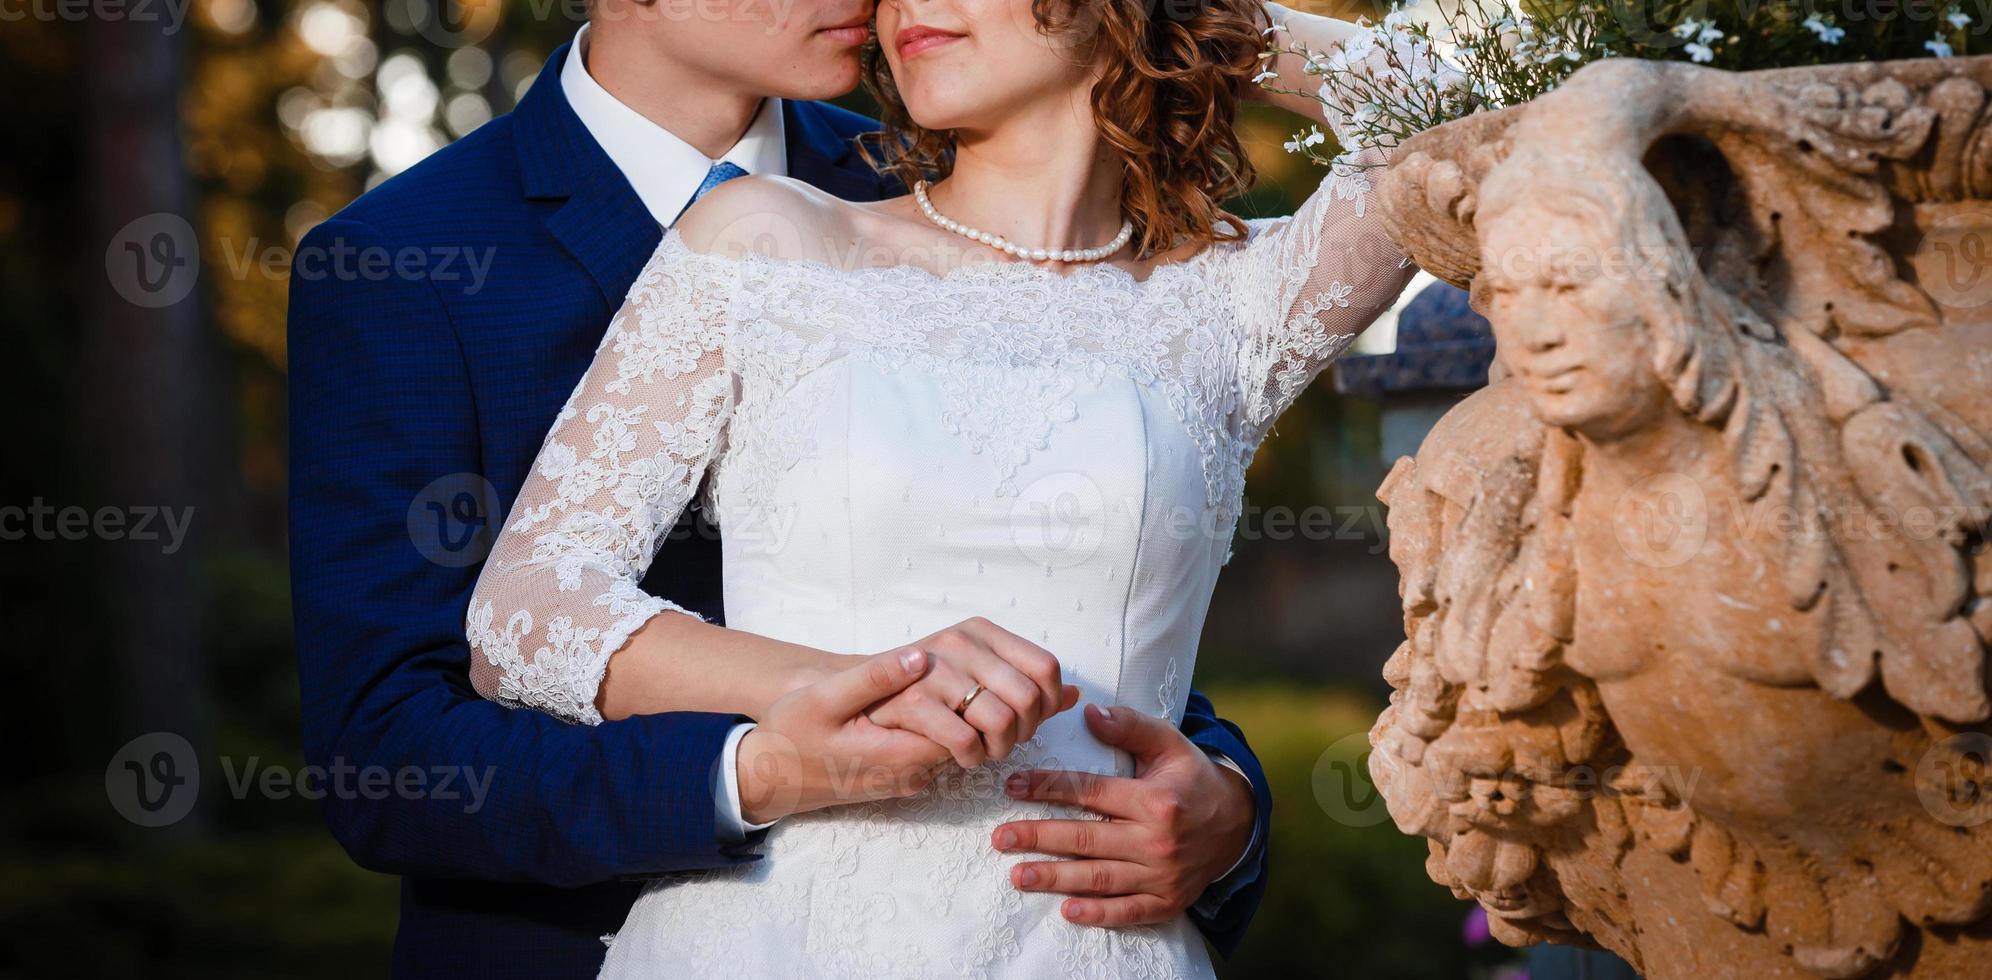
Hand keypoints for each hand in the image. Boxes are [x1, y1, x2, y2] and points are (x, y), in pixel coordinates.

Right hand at [735, 649, 952, 823]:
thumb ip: (873, 678)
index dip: (968, 697)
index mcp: (899, 756)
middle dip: (964, 702)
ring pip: (952, 744)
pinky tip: (913, 698)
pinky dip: (934, 724)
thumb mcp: (824, 698)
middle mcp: (911, 775)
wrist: (768, 779)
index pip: (966, 731)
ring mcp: (907, 779)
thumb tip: (920, 656)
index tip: (956, 666)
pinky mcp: (899, 777)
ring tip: (932, 678)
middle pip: (966, 738)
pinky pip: (932, 749)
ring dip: (949, 712)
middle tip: (951, 665)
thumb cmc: (790, 736)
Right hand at [864, 617, 1077, 768]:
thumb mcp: (976, 675)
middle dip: (1023, 732)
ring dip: (998, 749)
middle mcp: (960, 643)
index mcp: (980, 632)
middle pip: (1028, 698)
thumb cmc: (926, 689)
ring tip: (983, 749)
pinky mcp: (914, 703)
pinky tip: (961, 756)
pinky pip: (967, 741)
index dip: (1047, 703)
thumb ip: (1024, 683)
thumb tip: (1075, 694)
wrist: (858, 696)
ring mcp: (935, 671)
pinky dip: (971, 758)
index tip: (1029, 720)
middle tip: (1003, 740)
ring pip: (1001, 721)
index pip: (1045, 667)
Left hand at [991, 703, 1255, 926]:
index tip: (1014, 785)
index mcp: (1155, 800)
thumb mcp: (1170, 743)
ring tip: (1016, 875)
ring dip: (1055, 878)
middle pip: (1087, 839)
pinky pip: (1129, 911)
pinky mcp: (1167, 901)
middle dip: (1038, 838)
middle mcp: (1157, 840)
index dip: (1048, 788)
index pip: (1090, 792)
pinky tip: (1067, 911)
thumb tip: (1089, 713)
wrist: (1237, 823)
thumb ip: (1130, 727)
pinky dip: (1099, 914)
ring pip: (1100, 878)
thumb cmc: (1192, 778)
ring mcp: (1162, 875)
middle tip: (1000, 838)